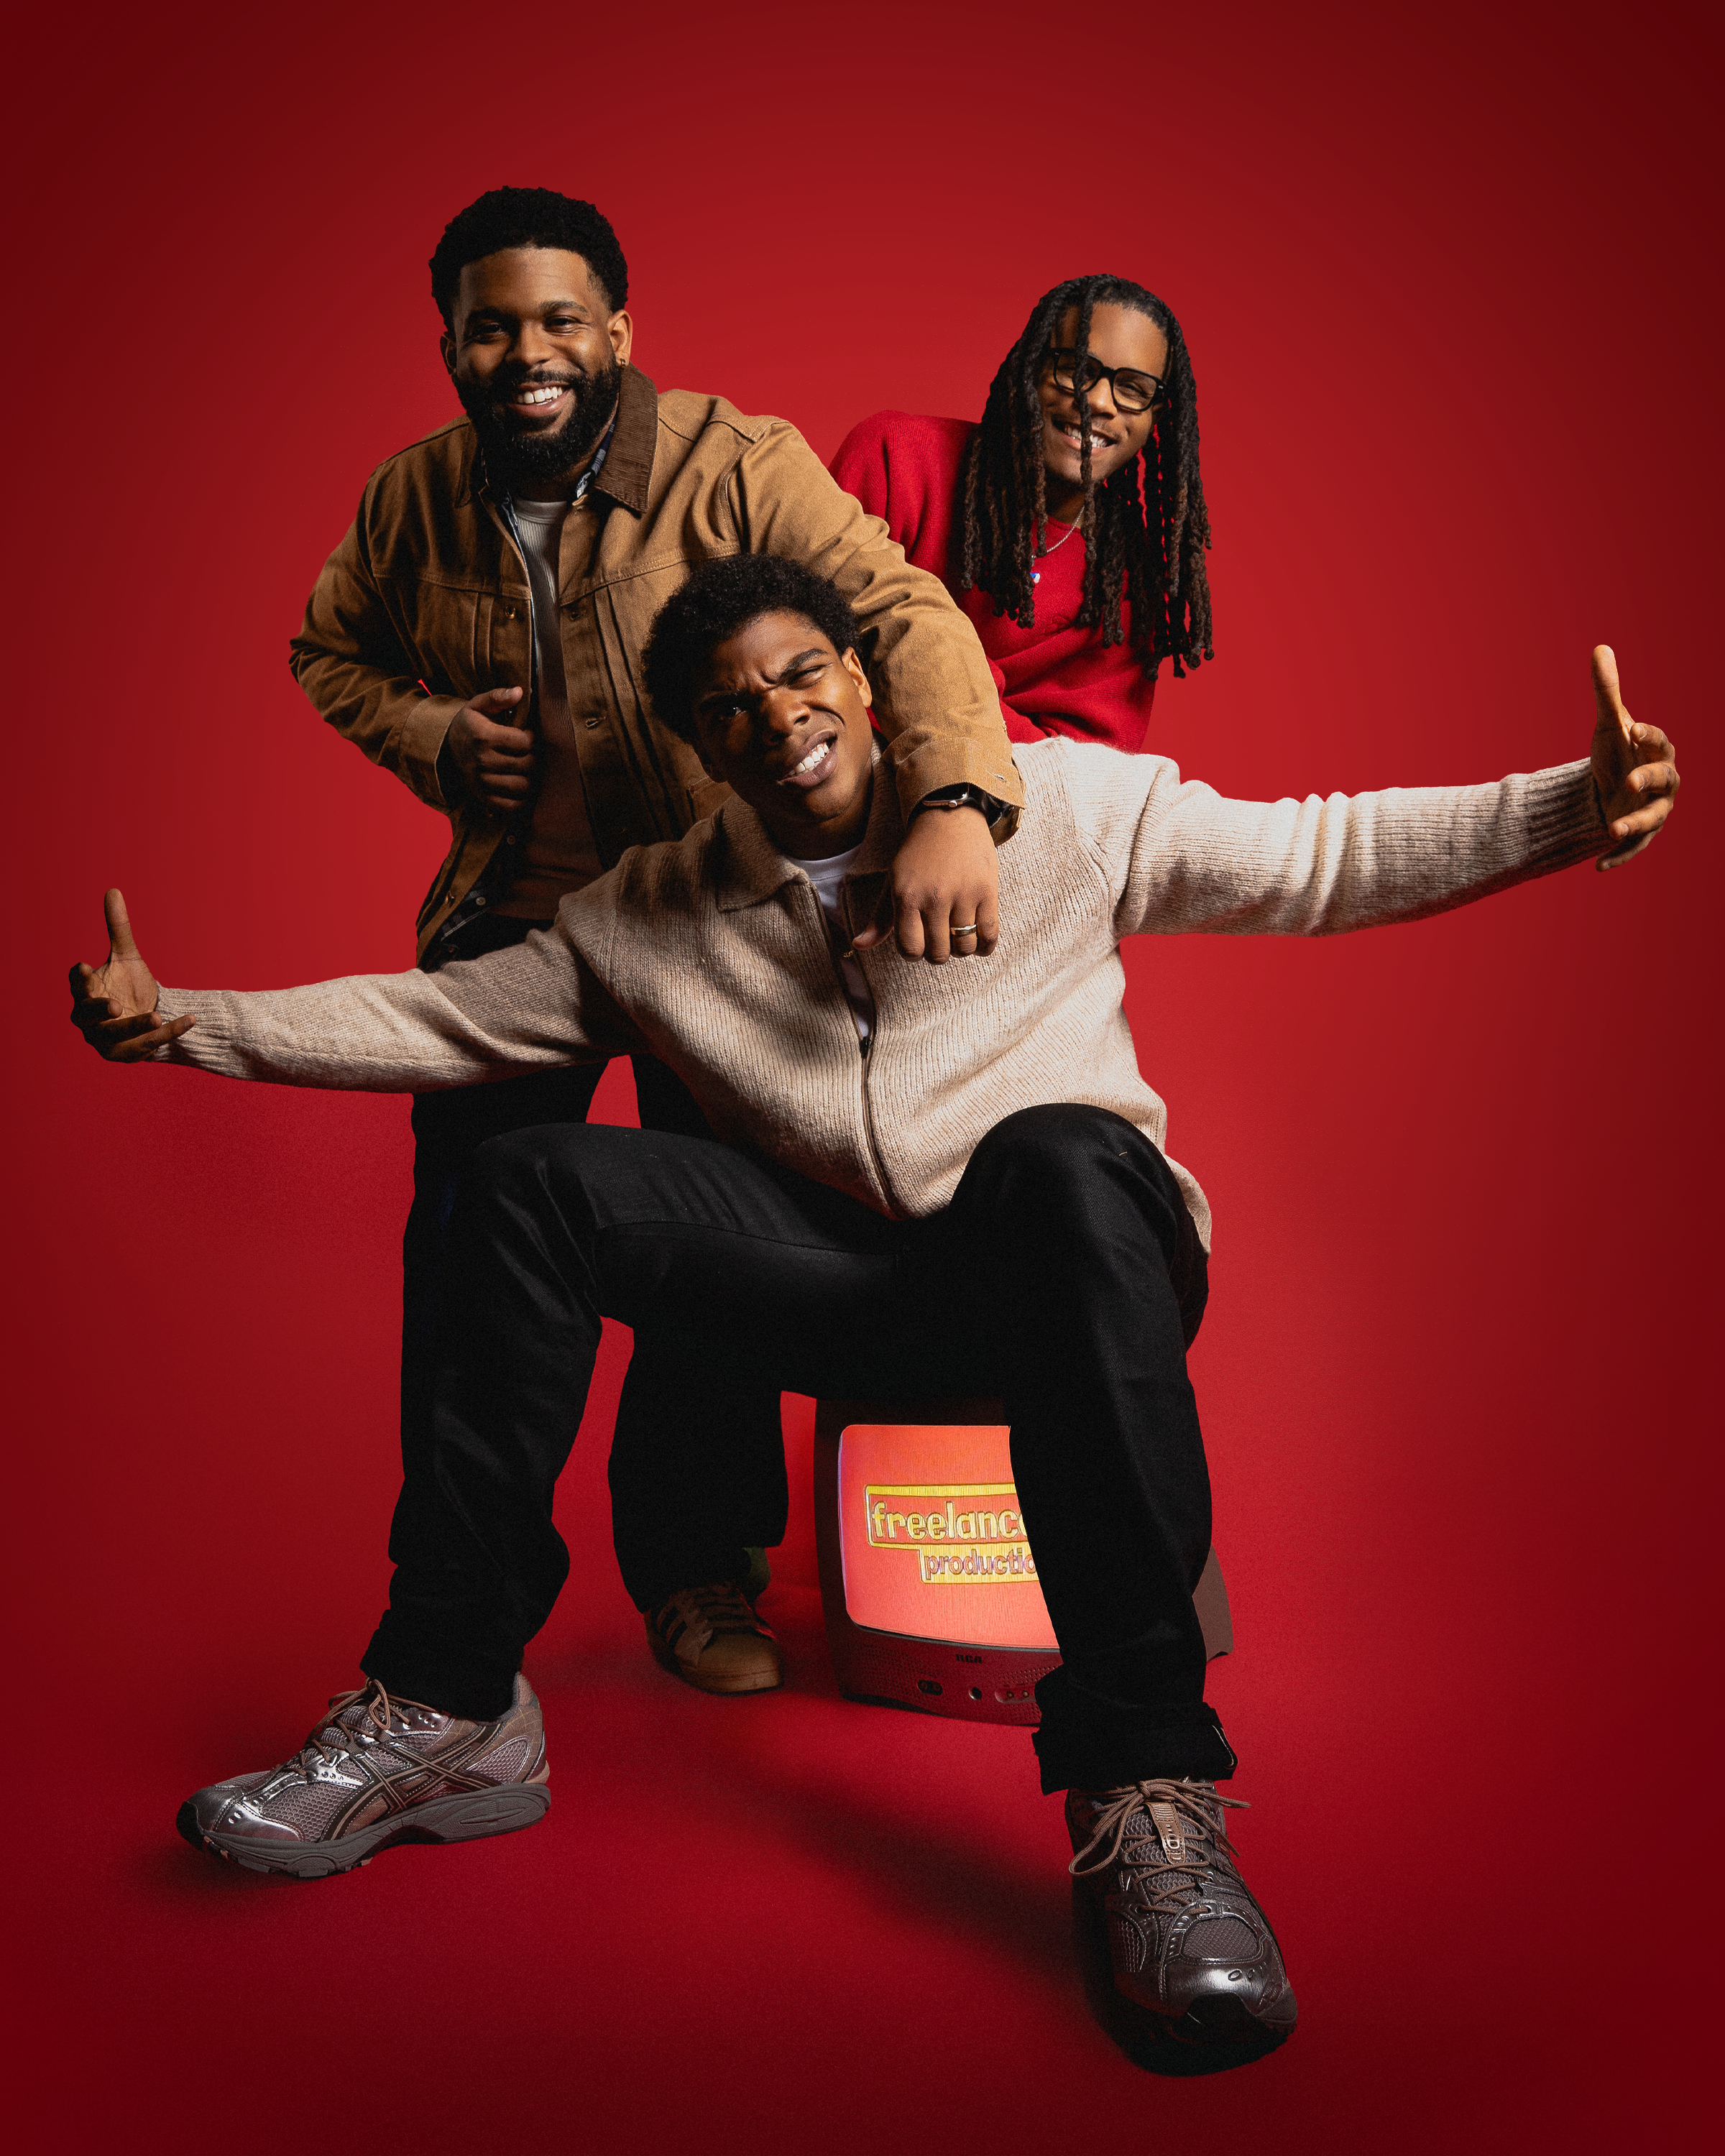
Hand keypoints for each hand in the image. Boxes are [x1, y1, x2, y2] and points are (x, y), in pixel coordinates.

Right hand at [68, 889, 193, 1061]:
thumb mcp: (126, 956)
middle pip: (86, 1014)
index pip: (76, 984)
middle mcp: (87, 1017)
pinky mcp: (123, 1054)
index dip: (78, 977)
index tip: (84, 965)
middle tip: (114, 1005)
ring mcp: (103, 1038)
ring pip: (116, 1034)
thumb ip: (118, 928)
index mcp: (85, 991)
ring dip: (136, 1027)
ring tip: (157, 1016)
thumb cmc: (128, 985)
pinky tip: (189, 1022)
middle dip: (98, 1010)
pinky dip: (168, 1034)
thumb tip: (113, 890)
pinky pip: (146, 1045)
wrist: (146, 1016)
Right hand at [445, 687, 535, 814]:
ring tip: (530, 768)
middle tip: (533, 753)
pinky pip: (512, 806)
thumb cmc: (467, 726)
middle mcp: (482, 761)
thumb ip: (498, 697)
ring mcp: (482, 782)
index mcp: (484, 736)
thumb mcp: (476, 705)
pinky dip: (523, 799)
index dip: (533, 738)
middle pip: (527, 764)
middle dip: (536, 758)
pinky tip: (523, 786)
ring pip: (522, 786)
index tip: (529, 735)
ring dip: (533, 778)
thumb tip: (520, 692)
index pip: (525, 742)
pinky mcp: (483, 798)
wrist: (442, 751)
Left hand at [855, 804, 999, 963]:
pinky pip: (989, 935)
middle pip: (939, 954)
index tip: (919, 942)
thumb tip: (857, 946)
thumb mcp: (893, 883)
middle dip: (938, 953)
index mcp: (907, 897)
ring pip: (964, 948)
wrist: (949, 819)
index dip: (915, 953)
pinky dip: (985, 946)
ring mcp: (963, 895)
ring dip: (961, 949)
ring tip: (958, 935)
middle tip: (940, 938)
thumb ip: (880, 919)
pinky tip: (979, 940)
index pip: (911, 950)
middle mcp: (934, 898)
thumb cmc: (917, 856)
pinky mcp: (987, 891)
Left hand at [1589, 645, 1678, 869]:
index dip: (1651, 735)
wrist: (1611, 789)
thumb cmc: (1618, 753)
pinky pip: (1633, 849)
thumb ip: (1607, 691)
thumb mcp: (1608, 724)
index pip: (1660, 742)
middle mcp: (1663, 783)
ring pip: (1653, 818)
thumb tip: (1600, 647)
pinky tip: (1598, 867)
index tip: (1634, 727)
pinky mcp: (1639, 834)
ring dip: (1634, 824)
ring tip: (1612, 829)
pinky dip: (1618, 858)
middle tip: (1628, 782)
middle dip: (1649, 780)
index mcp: (1657, 752)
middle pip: (1665, 780)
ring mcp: (1653, 810)